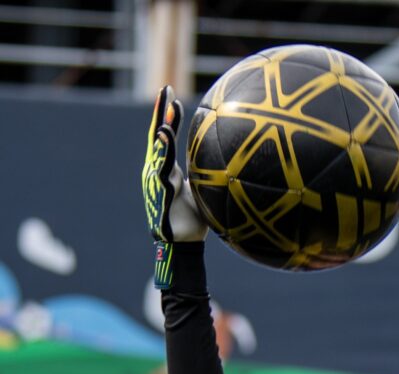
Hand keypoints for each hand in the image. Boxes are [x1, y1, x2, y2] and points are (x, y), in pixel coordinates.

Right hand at [142, 85, 207, 287]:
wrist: (184, 244)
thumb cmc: (194, 221)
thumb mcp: (201, 192)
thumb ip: (206, 176)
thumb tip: (225, 164)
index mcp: (167, 170)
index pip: (166, 138)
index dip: (169, 117)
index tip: (173, 97)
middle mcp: (159, 171)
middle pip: (158, 135)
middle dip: (161, 112)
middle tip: (164, 88)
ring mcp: (157, 180)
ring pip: (158, 148)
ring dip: (162, 126)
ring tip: (166, 105)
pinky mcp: (160, 191)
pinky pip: (162, 167)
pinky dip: (163, 151)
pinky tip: (164, 135)